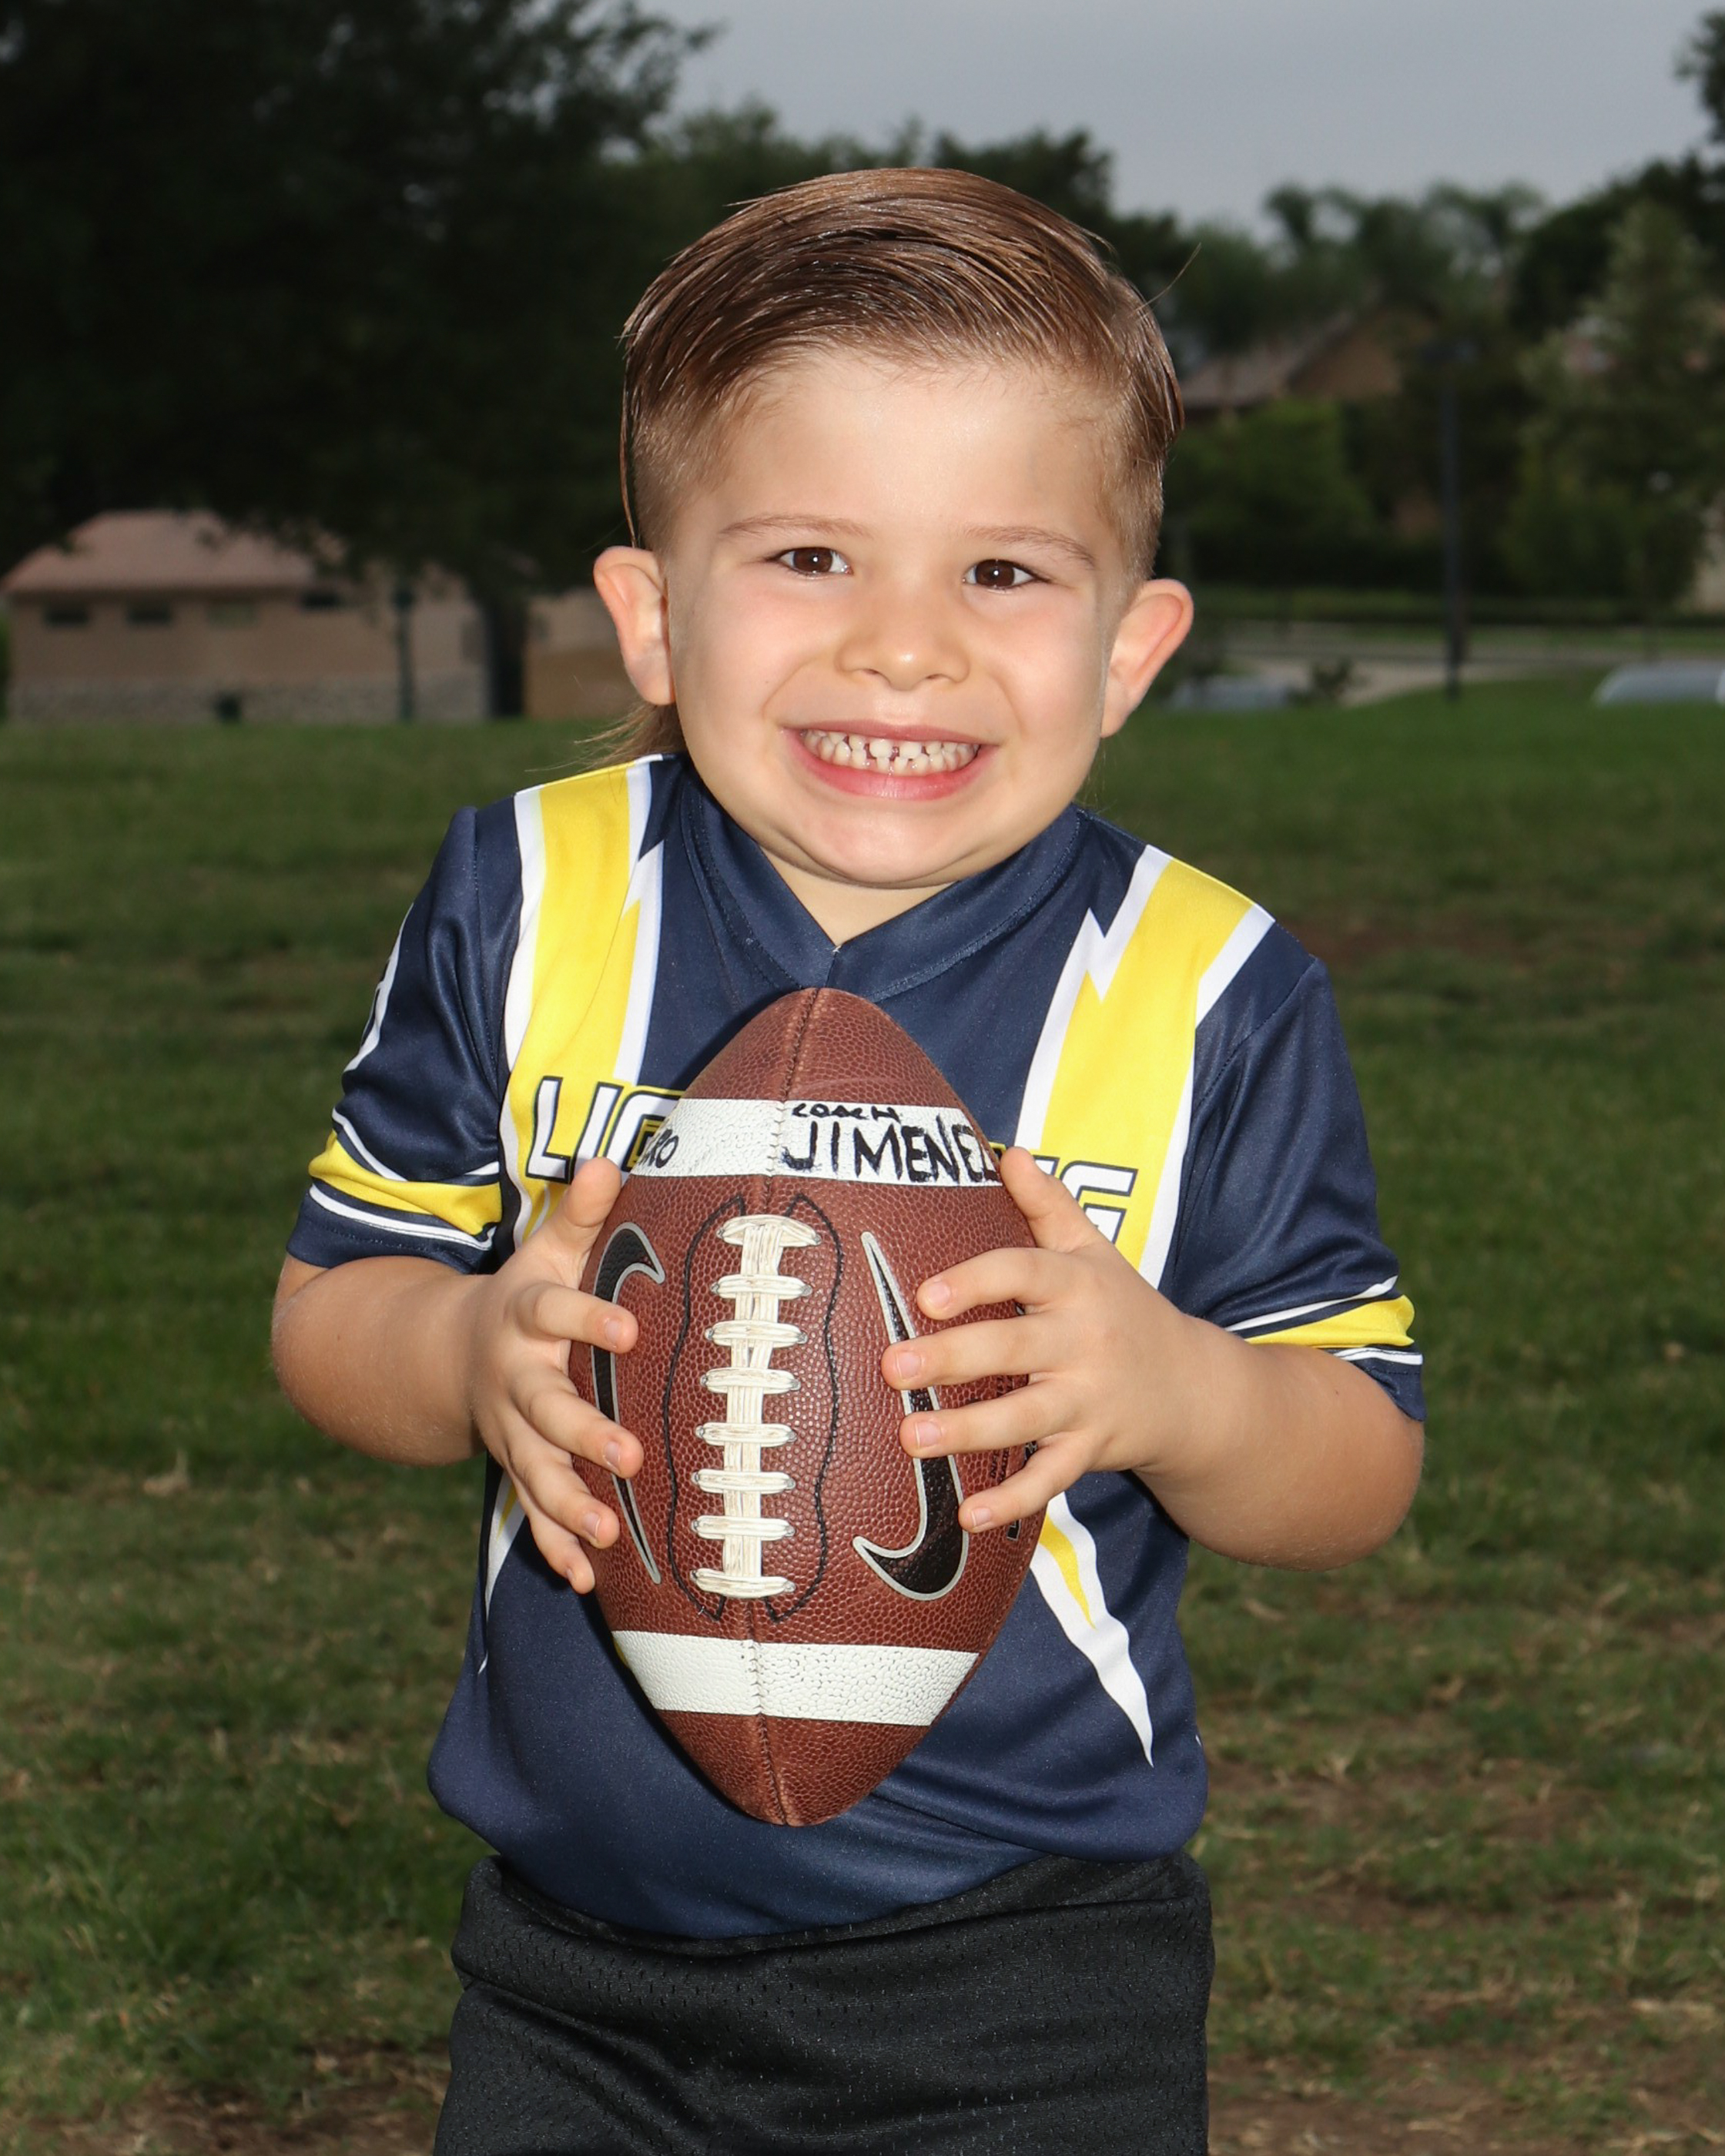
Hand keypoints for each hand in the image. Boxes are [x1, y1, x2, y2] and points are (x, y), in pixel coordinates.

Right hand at [461, 1159, 643, 1592]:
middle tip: (631, 1455)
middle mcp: (513, 1380)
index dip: (586, 1319)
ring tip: (607, 1532)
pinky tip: (585, 1578)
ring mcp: (509, 1432)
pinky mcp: (515, 1468)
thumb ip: (582, 1214)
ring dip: (567, 1504)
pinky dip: (554, 1545)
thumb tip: (611, 1159)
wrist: (451, 1355)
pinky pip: (531, 1513)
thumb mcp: (547, 1251)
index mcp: (523, 1319)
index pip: (553, 1313)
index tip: (628, 1329)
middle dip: (584, 1433)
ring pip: (535, 1471)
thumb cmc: (529, 1298)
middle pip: (545, 1407)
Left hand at [883, 1148, 1201, 1532]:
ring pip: (1025, 1418)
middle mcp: (1084, 1342)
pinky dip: (1012, 1501)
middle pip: (1015, 1348)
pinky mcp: (1092, 1451)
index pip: (1024, 1272)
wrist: (1198, 1389)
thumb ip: (1049, 1204)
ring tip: (912, 1437)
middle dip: (954, 1358)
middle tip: (893, 1365)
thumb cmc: (1125, 1309)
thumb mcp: (1095, 1251)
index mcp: (1077, 1285)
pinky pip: (1050, 1478)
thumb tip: (1007, 1151)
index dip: (976, 1281)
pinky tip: (968, 1516)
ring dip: (969, 1431)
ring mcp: (1089, 1401)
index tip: (926, 1292)